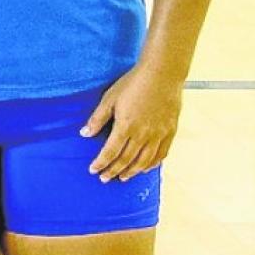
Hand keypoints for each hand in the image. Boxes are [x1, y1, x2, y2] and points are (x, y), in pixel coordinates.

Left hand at [83, 60, 184, 180]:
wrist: (162, 76)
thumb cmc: (132, 84)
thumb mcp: (109, 98)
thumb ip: (98, 118)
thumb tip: (84, 133)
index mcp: (125, 127)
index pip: (110, 152)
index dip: (101, 163)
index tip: (93, 170)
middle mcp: (142, 135)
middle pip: (126, 160)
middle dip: (113, 170)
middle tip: (104, 178)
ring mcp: (158, 136)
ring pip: (144, 161)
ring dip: (132, 172)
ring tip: (123, 178)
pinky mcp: (169, 133)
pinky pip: (161, 155)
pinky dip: (152, 164)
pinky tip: (145, 168)